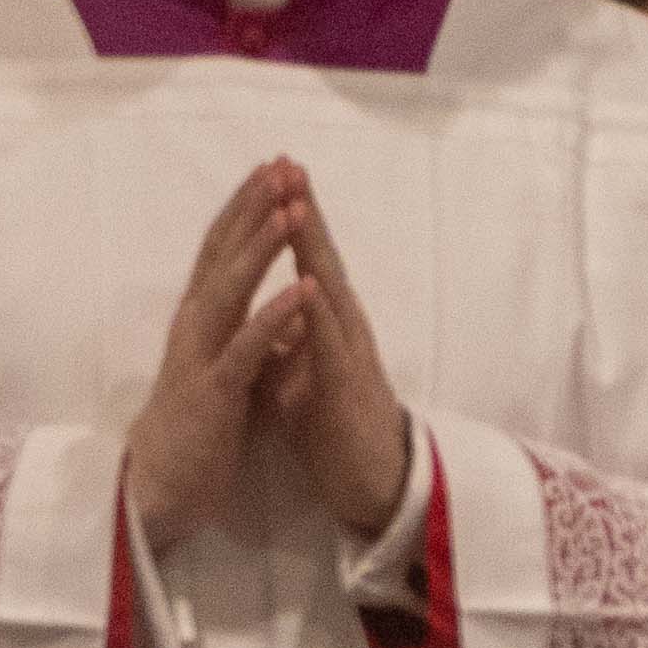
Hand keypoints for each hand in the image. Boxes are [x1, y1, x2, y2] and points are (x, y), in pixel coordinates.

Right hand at [121, 166, 315, 551]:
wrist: (161, 489)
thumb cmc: (196, 423)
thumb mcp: (220, 359)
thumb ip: (237, 322)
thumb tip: (257, 286)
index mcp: (201, 318)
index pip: (221, 250)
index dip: (245, 207)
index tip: (273, 166)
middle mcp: (194, 327)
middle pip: (222, 255)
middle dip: (252, 209)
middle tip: (281, 164)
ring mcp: (199, 357)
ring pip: (229, 290)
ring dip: (261, 249)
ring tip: (292, 210)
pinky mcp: (212, 393)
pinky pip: (245, 349)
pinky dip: (273, 317)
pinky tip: (298, 289)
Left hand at [248, 183, 419, 538]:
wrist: (373, 484)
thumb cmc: (336, 430)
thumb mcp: (303, 376)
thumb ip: (292, 342)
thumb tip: (274, 316)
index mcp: (328, 325)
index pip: (309, 261)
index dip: (291, 220)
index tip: (274, 176)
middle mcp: (344, 328)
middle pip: (323, 259)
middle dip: (305, 212)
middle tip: (289, 163)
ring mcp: (349, 353)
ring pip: (330, 290)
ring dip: (313, 248)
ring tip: (298, 205)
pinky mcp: (347, 386)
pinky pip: (331, 343)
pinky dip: (318, 312)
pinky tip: (308, 283)